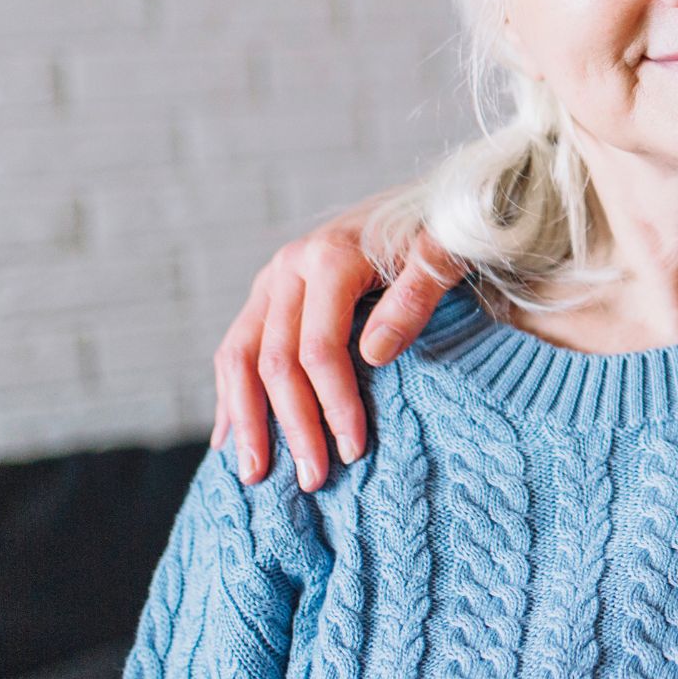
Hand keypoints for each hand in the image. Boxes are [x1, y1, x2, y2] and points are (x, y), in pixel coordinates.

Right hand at [210, 208, 458, 490]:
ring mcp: (273, 279)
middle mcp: (288, 267)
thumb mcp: (447, 254)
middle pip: (274, 361)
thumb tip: (372, 355)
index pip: (318, 349)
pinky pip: (236, 348)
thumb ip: (415, 297)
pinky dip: (230, 394)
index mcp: (329, 257)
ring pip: (239, 356)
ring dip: (246, 420)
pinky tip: (230, 438)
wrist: (433, 197)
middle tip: (312, 481)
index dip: (334, 404)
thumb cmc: (446, 230)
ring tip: (254, 477)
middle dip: (291, 426)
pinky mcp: (270, 291)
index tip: (354, 452)